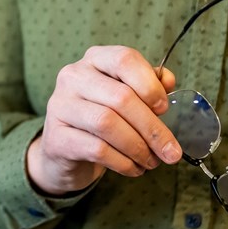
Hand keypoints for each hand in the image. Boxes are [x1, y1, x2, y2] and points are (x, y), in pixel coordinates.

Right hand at [25, 46, 182, 195]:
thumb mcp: (125, 96)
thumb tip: (168, 81)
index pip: (124, 60)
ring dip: (138, 147)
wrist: (64, 150)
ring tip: (152, 162)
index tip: (164, 108)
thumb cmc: (101, 117)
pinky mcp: (56, 138)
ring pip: (108, 124)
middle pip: (121, 97)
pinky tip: (134, 169)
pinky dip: (123, 162)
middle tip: (170, 151)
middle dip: (152, 128)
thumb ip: (148, 85)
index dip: (149, 84)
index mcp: (94, 59)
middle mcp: (73, 77)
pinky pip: (97, 149)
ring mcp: (59, 106)